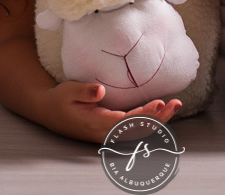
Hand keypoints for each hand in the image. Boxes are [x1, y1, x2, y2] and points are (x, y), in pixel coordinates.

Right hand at [45, 81, 182, 142]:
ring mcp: (109, 134)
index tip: (158, 103)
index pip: (125, 121)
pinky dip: (151, 121)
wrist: (49, 112)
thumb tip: (100, 91)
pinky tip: (162, 110)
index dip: (143, 114)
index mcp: (95, 124)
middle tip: (175, 103)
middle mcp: (105, 133)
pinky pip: (135, 129)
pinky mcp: (112, 130)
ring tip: (174, 105)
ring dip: (158, 120)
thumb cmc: (59, 100)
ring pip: (139, 131)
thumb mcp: (67, 91)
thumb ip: (84, 91)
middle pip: (137, 129)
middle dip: (158, 118)